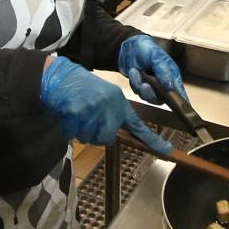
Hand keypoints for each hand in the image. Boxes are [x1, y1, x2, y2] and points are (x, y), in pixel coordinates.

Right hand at [40, 55, 172, 154]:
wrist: (60, 76)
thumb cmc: (82, 88)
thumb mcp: (104, 97)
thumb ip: (112, 114)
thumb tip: (113, 134)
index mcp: (118, 102)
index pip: (138, 125)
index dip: (153, 140)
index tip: (168, 151)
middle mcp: (109, 106)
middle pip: (106, 138)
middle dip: (95, 135)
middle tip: (87, 121)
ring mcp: (92, 109)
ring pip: (88, 138)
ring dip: (80, 131)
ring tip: (76, 114)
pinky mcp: (76, 113)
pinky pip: (72, 134)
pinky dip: (67, 128)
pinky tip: (67, 114)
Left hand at [118, 35, 186, 103]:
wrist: (128, 47)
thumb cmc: (146, 49)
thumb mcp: (156, 57)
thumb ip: (163, 71)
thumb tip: (170, 87)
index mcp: (172, 75)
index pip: (179, 93)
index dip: (181, 102)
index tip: (180, 107)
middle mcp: (163, 83)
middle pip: (160, 99)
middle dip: (150, 93)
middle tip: (145, 84)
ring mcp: (152, 87)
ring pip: (147, 97)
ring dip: (139, 85)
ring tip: (136, 71)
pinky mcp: (141, 87)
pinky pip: (137, 92)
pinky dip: (134, 83)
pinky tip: (133, 72)